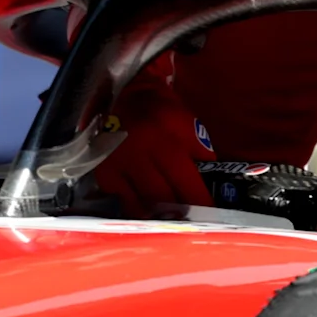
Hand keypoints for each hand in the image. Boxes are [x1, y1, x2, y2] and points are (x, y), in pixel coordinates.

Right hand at [85, 78, 210, 213]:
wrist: (123, 94)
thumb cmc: (160, 110)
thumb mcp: (187, 123)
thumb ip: (199, 151)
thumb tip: (208, 182)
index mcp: (168, 133)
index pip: (187, 177)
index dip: (200, 200)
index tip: (210, 215)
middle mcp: (142, 148)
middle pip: (165, 195)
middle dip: (181, 212)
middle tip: (192, 221)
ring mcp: (120, 161)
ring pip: (144, 202)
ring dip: (161, 215)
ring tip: (172, 221)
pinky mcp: (105, 171)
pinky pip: (125, 201)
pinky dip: (139, 209)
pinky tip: (149, 213)